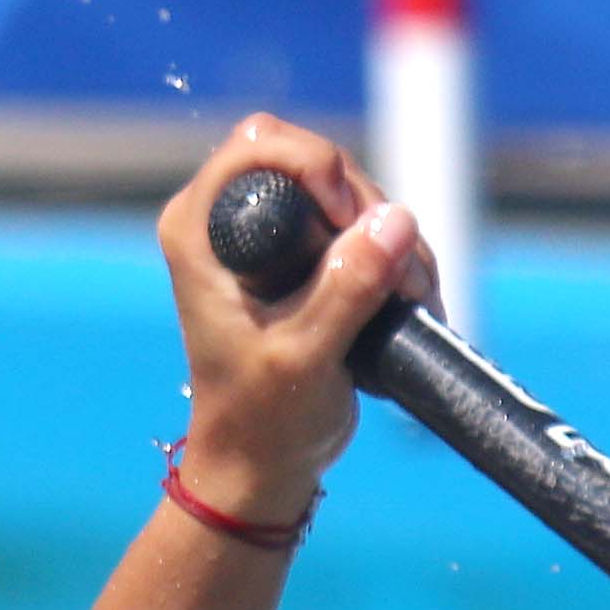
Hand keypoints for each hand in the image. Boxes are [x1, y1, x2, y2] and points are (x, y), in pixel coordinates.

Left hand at [159, 115, 434, 519]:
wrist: (263, 465)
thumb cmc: (262, 419)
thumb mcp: (305, 355)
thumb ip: (347, 288)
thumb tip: (396, 221)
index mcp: (201, 230)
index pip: (260, 144)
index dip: (316, 168)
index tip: (349, 225)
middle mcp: (231, 221)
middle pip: (315, 162)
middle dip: (366, 209)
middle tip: (395, 275)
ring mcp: (273, 238)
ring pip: (349, 193)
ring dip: (391, 237)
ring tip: (409, 297)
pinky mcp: (308, 260)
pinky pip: (363, 227)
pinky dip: (395, 255)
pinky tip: (408, 298)